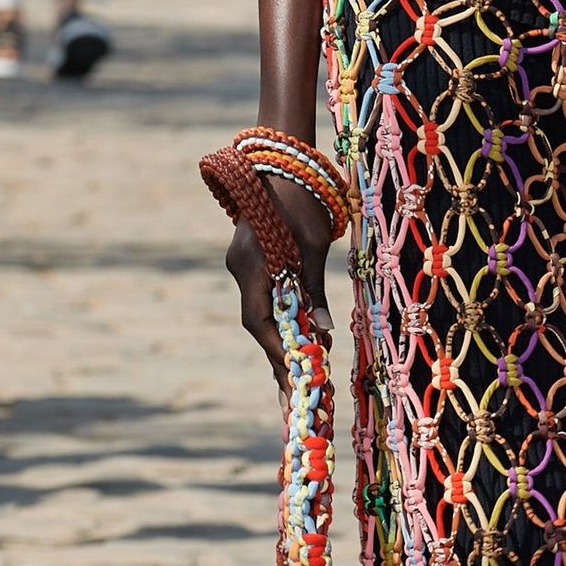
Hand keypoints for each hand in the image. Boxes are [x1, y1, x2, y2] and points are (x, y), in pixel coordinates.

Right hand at [226, 170, 333, 385]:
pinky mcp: (252, 262)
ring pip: (261, 315)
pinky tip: (301, 339)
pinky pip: (265, 299)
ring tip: (304, 378)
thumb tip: (324, 329)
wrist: (281, 162)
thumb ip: (315, 287)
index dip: (278, 351)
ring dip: (282, 344)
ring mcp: (243, 267)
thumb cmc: (303, 199)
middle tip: (293, 402)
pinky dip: (282, 320)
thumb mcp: (314, 245)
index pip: (259, 321)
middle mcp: (241, 271)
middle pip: (258, 326)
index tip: (298, 377)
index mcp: (253, 266)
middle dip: (278, 361)